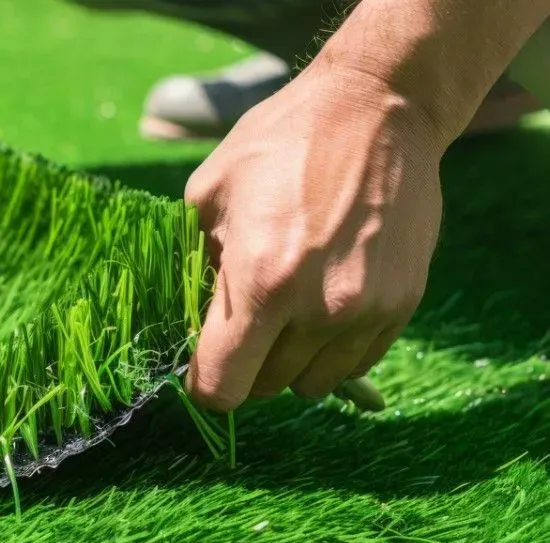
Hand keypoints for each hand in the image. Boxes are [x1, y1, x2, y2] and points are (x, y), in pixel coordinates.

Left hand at [183, 64, 447, 411]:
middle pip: (264, 388)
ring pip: (310, 384)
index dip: (203, 384)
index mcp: (261, 283)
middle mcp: (318, 309)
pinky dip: (330, 350)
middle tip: (243, 320)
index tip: (200, 366)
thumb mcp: (210, 196)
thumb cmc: (282, 143)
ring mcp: (366, 312)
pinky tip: (322, 303)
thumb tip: (188, 320)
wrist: (380, 108)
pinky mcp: (401, 305)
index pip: (222, 387)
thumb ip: (196, 267)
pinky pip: (353, 364)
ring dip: (289, 361)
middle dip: (244, 365)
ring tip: (285, 309)